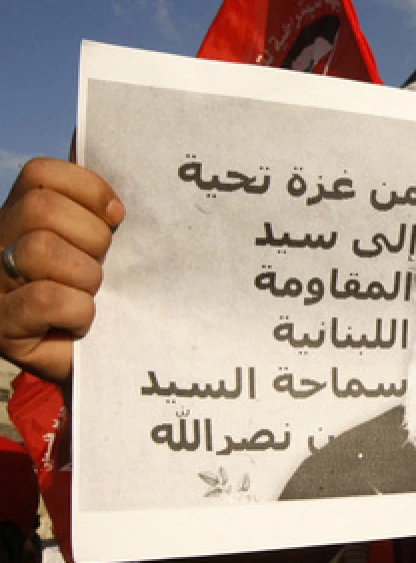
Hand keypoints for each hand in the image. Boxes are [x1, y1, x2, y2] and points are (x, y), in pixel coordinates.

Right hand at [0, 157, 123, 381]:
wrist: (94, 362)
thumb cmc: (98, 293)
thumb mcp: (99, 242)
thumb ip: (93, 197)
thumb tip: (89, 129)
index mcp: (20, 214)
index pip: (42, 173)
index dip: (88, 190)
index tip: (117, 217)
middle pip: (42, 208)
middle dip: (91, 238)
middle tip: (102, 265)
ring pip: (41, 250)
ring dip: (85, 277)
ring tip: (90, 295)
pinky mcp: (1, 325)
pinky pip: (48, 297)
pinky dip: (78, 309)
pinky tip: (79, 321)